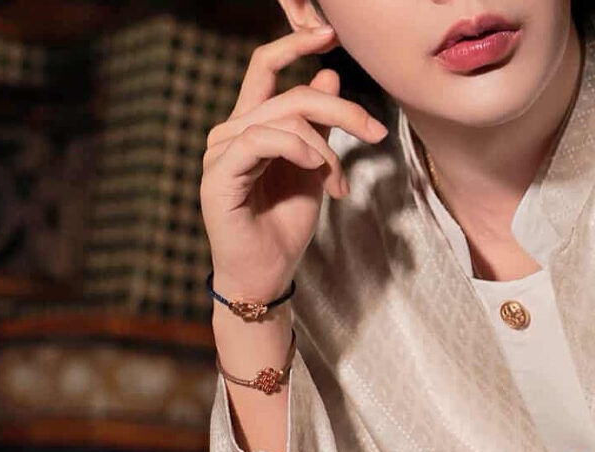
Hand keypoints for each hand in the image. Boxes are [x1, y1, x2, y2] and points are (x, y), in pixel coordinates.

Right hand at [200, 24, 388, 299]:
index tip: (329, 34)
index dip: (294, 45)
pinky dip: (297, 150)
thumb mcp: (314, 168)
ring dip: (324, 148)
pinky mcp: (217, 176)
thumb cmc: (286, 225)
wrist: (268, 274)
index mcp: (250, 125)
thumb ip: (318, 126)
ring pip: (283, 118)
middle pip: (291, 95)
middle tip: (376, 131)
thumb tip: (328, 75)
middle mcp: (229, 132)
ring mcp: (220, 152)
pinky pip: (260, 140)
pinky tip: (316, 169)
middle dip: (342, 111)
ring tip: (338, 183)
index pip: (265, 68)